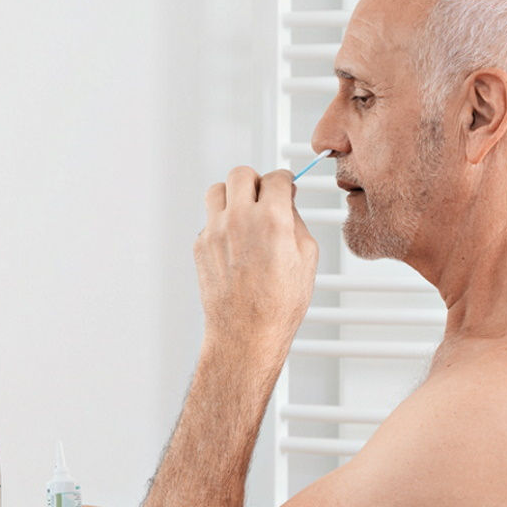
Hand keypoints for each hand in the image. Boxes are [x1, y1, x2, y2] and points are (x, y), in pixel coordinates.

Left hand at [194, 167, 318, 354]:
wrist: (247, 332)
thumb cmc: (279, 304)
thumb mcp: (306, 258)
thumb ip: (295, 222)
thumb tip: (287, 204)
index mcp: (271, 219)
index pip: (275, 178)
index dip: (284, 180)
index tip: (285, 185)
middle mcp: (240, 219)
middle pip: (241, 174)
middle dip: (255, 181)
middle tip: (263, 193)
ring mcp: (215, 231)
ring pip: (217, 190)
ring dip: (232, 194)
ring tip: (243, 208)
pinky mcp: (200, 245)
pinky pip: (209, 219)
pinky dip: (221, 222)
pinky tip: (234, 239)